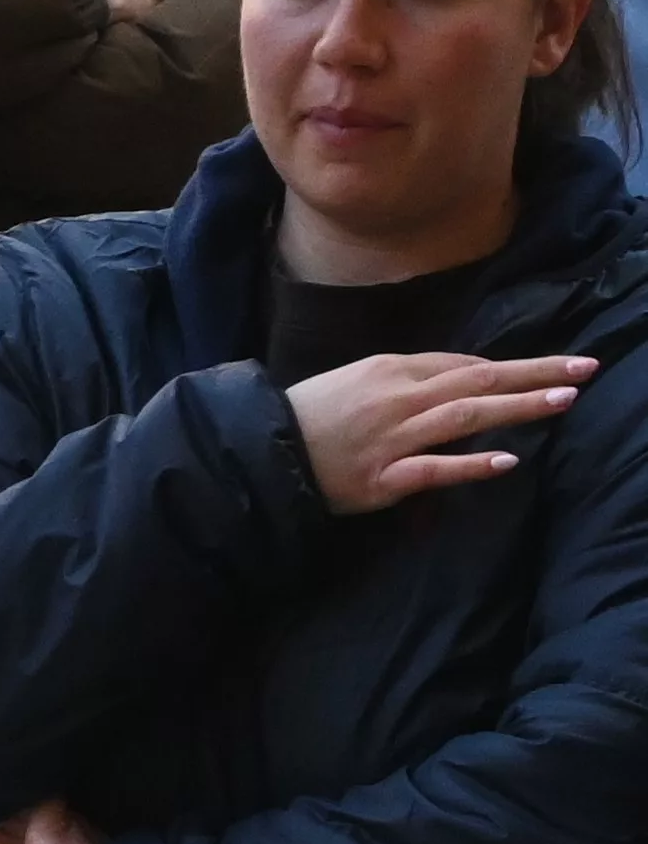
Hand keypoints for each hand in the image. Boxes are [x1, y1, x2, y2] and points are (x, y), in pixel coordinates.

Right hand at [286, 349, 597, 513]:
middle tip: (584, 368)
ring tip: (565, 401)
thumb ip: (407, 378)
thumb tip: (462, 376)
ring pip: (465, 417)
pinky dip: (470, 465)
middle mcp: (396, 399)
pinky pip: (432, 470)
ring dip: (518, 408)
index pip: (461, 364)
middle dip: (535, 374)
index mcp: (389, 370)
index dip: (511, 365)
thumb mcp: (355, 380)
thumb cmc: (308, 415)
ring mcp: (391, 439)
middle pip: (477, 381)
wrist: (259, 451)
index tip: (553, 367)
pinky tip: (506, 461)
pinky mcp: (382, 479)